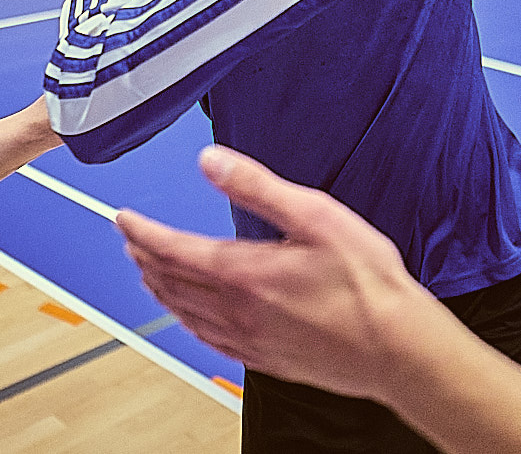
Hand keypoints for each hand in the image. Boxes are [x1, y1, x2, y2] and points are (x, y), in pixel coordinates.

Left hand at [117, 146, 449, 403]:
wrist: (396, 350)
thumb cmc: (367, 286)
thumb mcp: (315, 215)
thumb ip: (256, 186)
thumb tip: (211, 160)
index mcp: (244, 273)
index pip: (172, 249)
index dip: (141, 231)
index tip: (123, 218)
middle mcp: (236, 310)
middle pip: (171, 281)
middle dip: (144, 257)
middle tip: (130, 240)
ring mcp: (247, 339)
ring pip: (184, 312)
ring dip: (159, 288)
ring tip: (148, 273)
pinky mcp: (263, 358)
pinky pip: (207, 338)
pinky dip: (186, 320)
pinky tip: (189, 316)